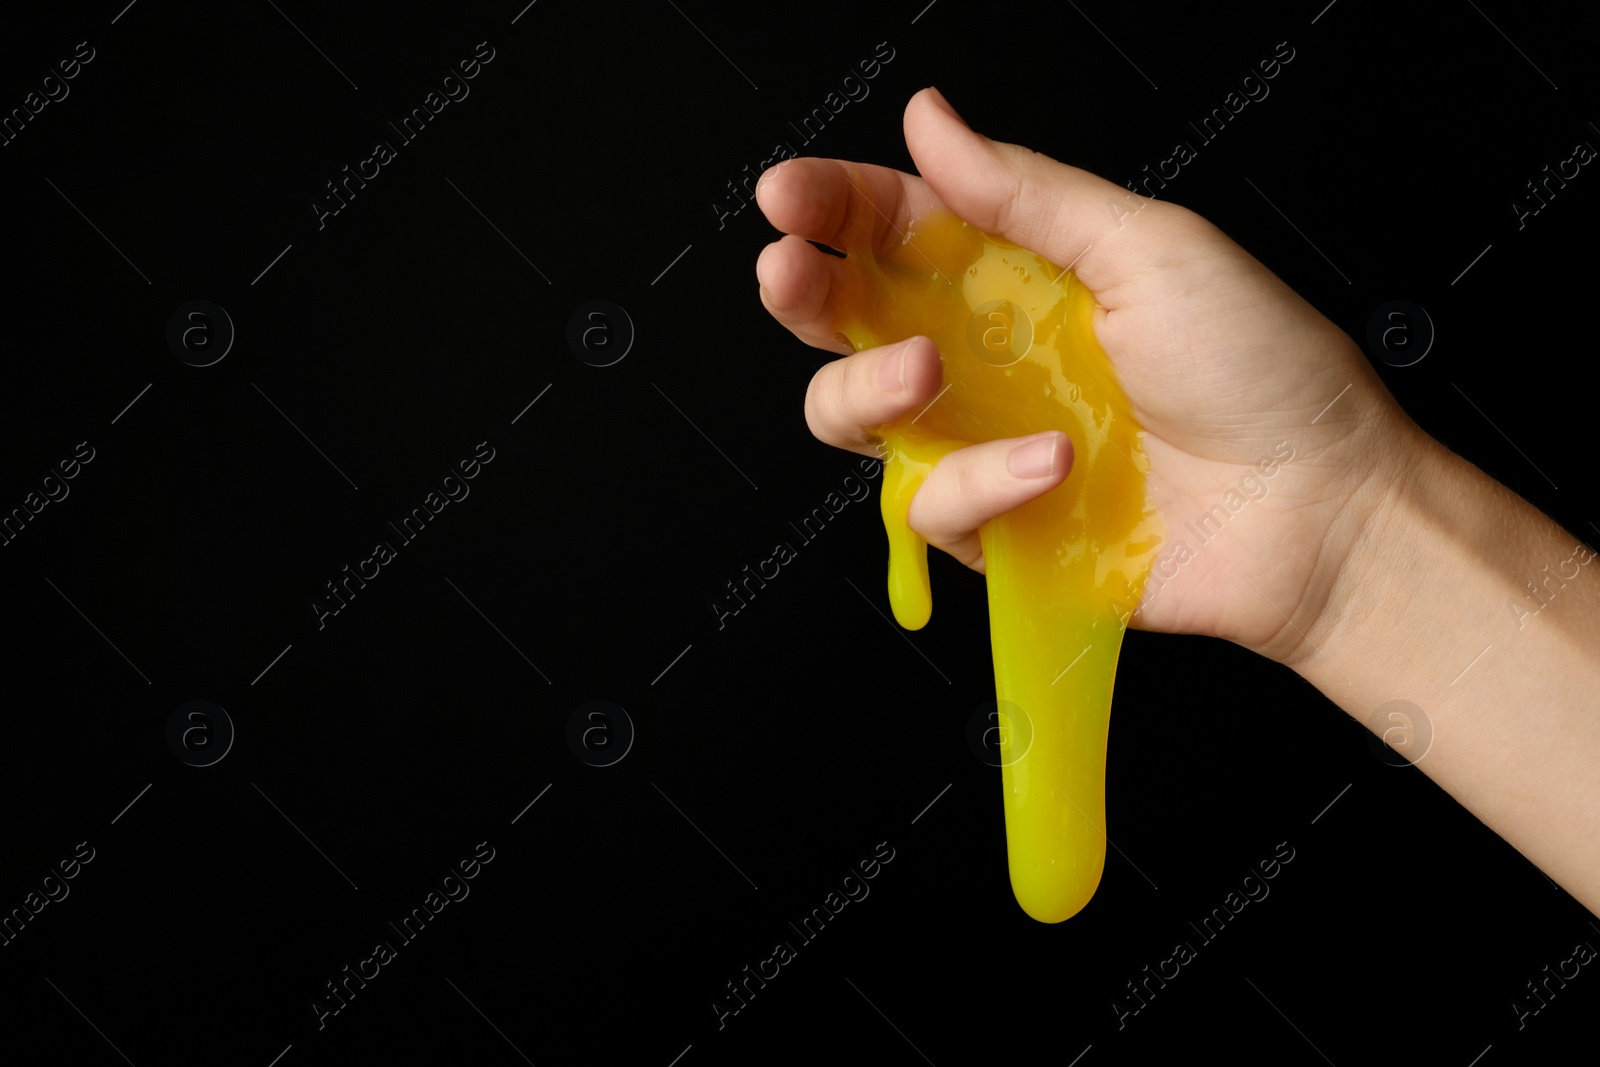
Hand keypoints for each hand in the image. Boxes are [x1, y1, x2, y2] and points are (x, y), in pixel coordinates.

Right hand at [755, 86, 1420, 664]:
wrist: (1317, 513)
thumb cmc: (1262, 372)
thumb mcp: (1150, 249)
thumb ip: (1028, 194)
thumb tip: (931, 121)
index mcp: (1021, 278)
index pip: (900, 230)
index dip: (836, 207)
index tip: (789, 196)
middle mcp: (988, 359)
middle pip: (850, 322)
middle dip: (804, 294)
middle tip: (794, 274)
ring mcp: (985, 445)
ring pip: (855, 418)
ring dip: (867, 389)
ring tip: (928, 373)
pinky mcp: (997, 529)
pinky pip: (930, 507)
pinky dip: (980, 483)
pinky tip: (1053, 465)